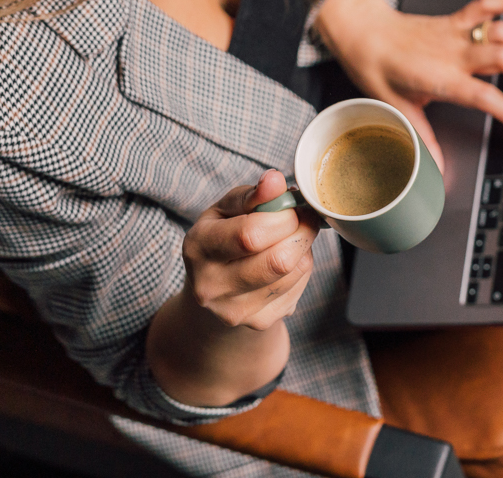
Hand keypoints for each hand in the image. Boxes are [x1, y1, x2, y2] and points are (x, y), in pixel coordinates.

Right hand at [146, 171, 315, 406]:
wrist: (211, 295)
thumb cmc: (220, 241)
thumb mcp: (224, 211)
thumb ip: (251, 195)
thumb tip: (275, 179)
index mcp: (198, 249)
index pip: (250, 235)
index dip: (283, 216)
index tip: (292, 205)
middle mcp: (212, 286)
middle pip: (277, 260)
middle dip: (301, 231)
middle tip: (302, 218)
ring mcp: (236, 311)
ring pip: (294, 272)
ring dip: (304, 247)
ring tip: (291, 236)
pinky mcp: (259, 322)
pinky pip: (299, 287)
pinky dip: (301, 267)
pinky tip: (286, 260)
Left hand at [314, 0, 502, 163]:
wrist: (362, 33)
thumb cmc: (377, 69)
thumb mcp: (398, 109)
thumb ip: (423, 139)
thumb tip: (438, 171)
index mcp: (440, 77)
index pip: (485, 96)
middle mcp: (453, 52)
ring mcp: (457, 32)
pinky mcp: (457, 18)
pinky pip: (489, 4)